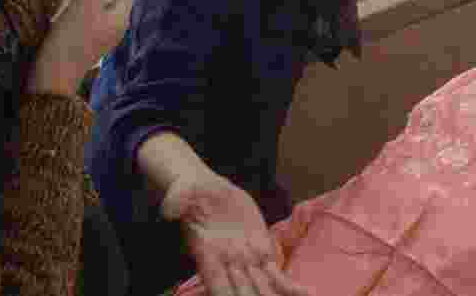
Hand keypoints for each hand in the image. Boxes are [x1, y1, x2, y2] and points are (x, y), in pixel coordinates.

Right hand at [28, 0, 135, 94]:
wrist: (52, 77)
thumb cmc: (70, 38)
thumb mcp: (85, 4)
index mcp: (122, 18)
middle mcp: (116, 28)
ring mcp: (103, 36)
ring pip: (100, 6)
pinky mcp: (88, 42)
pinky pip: (90, 18)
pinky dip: (81, 9)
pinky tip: (66, 10)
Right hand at [162, 169, 312, 295]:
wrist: (207, 189)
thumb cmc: (190, 192)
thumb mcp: (181, 192)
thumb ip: (175, 201)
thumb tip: (168, 210)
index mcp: (207, 255)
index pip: (217, 284)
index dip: (226, 294)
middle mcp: (228, 264)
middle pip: (243, 292)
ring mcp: (246, 261)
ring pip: (263, 288)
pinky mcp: (262, 251)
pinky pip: (277, 274)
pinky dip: (291, 286)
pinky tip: (307, 293)